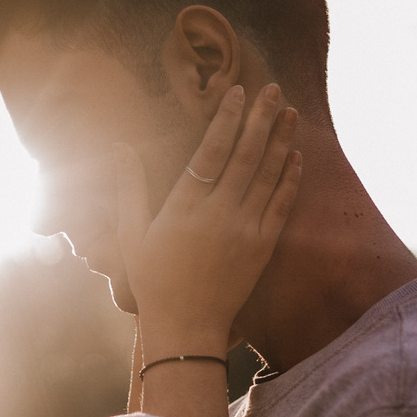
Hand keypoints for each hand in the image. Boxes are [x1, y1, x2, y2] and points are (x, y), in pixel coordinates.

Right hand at [114, 84, 302, 358]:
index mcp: (185, 207)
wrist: (187, 328)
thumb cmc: (153, 281)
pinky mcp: (262, 248)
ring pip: (268, 175)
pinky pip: (281, 206)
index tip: (237, 92)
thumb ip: (129, 187)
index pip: (211, 151)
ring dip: (281, 141)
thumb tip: (119, 147)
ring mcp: (245, 230)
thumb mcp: (131, 235)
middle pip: (246, 155)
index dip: (226, 119)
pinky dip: (290, 179)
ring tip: (289, 111)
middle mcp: (219, 214)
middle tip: (272, 89)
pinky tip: (296, 156)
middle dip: (260, 119)